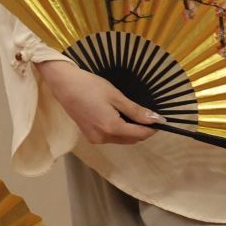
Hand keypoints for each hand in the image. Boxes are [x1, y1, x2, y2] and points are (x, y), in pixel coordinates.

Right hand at [38, 61, 160, 144]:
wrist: (65, 86)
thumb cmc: (90, 86)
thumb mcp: (115, 96)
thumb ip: (135, 110)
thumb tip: (155, 119)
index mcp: (112, 128)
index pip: (139, 134)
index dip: (152, 128)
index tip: (160, 119)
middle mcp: (104, 138)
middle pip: (131, 139)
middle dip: (142, 130)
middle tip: (147, 114)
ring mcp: (96, 139)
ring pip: (121, 139)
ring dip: (130, 131)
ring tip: (131, 113)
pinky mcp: (90, 136)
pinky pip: (110, 137)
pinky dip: (118, 130)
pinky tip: (117, 116)